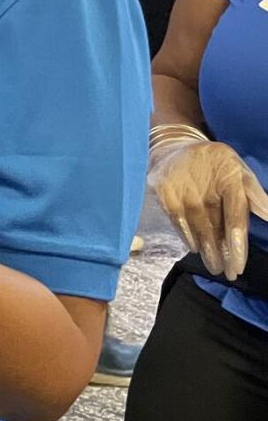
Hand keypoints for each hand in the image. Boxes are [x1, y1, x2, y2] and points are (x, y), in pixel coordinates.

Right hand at [150, 132, 267, 278]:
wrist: (174, 147)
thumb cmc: (215, 163)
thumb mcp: (239, 171)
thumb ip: (255, 194)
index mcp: (229, 182)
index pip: (235, 219)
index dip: (236, 245)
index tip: (238, 265)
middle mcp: (204, 189)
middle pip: (215, 229)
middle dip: (223, 254)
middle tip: (229, 274)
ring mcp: (182, 193)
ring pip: (197, 230)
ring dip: (207, 251)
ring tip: (215, 267)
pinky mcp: (164, 195)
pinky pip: (178, 222)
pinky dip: (187, 237)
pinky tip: (195, 248)